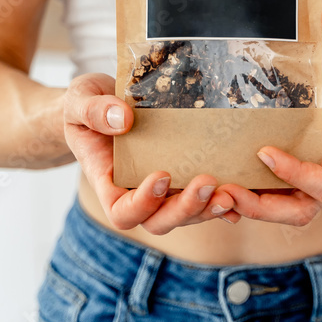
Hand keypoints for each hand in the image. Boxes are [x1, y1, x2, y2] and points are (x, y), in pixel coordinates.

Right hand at [62, 73, 240, 233]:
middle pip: (159, 221)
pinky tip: (242, 194)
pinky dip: (220, 201)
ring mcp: (160, 188)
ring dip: (208, 208)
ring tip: (231, 192)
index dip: (143, 203)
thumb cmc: (84, 104)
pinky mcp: (180, 176)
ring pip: (185, 214)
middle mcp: (135, 191)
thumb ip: (93, 111)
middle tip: (208, 184)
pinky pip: (201, 199)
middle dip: (185, 209)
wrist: (99, 101)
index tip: (161, 175)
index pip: (122, 211)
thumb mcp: (79, 100)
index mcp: (107, 180)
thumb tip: (122, 120)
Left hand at [220, 7, 321, 224]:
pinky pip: (288, 197)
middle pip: (302, 211)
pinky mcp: (315, 173)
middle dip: (264, 207)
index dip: (294, 173)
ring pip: (293, 210)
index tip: (264, 151)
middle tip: (227, 190)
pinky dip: (261, 198)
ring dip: (257, 207)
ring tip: (220, 193)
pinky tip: (232, 187)